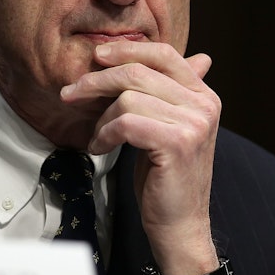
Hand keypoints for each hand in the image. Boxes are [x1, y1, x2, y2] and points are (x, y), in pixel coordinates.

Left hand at [60, 41, 222, 274]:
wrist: (180, 225)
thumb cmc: (166, 176)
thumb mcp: (169, 126)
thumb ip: (169, 92)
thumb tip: (189, 55)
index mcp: (203, 95)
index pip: (163, 54)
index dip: (127, 50)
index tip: (96, 57)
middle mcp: (204, 105)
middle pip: (139, 72)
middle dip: (97, 80)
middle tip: (70, 94)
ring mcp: (194, 124)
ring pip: (128, 98)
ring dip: (101, 118)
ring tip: (98, 138)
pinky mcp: (177, 143)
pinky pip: (125, 122)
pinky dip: (105, 134)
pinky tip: (101, 148)